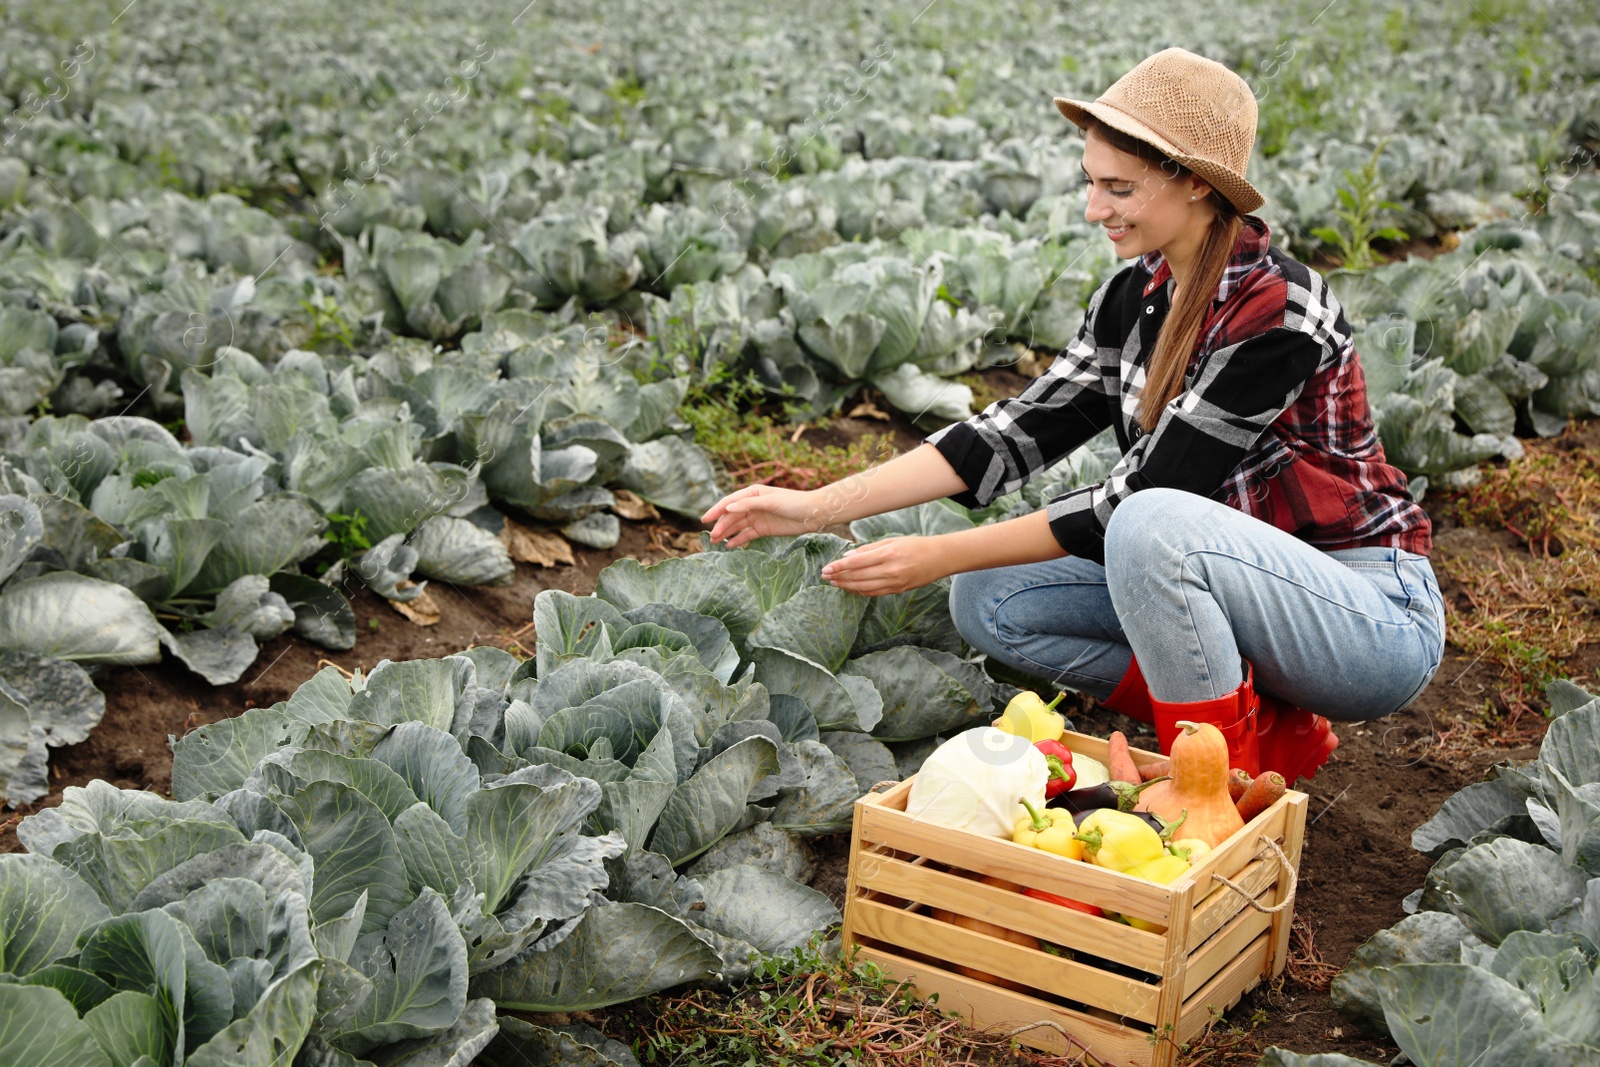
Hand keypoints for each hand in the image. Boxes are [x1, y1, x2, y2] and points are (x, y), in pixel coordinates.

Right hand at [701, 485, 822, 547]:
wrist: (813, 514)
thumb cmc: (793, 502)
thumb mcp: (771, 501)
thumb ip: (749, 504)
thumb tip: (729, 507)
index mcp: (753, 493)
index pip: (730, 502)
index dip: (716, 510)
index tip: (705, 519)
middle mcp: (753, 504)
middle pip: (732, 516)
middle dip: (721, 525)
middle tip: (711, 537)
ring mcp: (758, 517)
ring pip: (738, 526)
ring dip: (727, 533)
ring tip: (716, 542)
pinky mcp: (764, 529)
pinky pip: (747, 535)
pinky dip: (739, 540)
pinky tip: (730, 545)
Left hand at [821, 536, 945, 596]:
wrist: (939, 558)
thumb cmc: (915, 545)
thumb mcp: (891, 541)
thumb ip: (869, 549)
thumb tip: (848, 556)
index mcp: (887, 554)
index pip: (856, 563)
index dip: (838, 567)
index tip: (826, 568)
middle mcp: (890, 570)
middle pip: (857, 576)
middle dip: (839, 577)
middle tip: (825, 576)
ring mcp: (894, 582)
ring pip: (864, 587)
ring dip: (846, 586)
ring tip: (834, 583)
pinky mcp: (898, 590)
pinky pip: (874, 593)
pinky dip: (860, 591)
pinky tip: (850, 588)